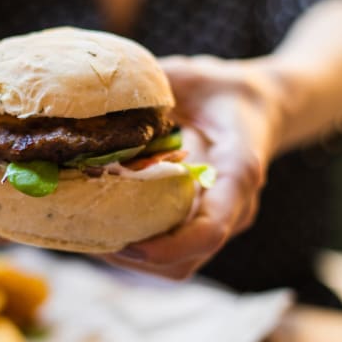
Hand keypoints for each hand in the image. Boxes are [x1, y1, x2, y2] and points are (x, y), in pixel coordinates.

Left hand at [103, 55, 283, 279]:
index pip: (210, 228)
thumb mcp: (190, 76)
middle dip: (133, 259)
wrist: (256, 107)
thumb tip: (93, 91)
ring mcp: (219, 222)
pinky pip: (172, 254)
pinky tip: (101, 224)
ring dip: (129, 259)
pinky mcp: (201, 225)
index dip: (168, 247)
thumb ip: (150, 86)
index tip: (126, 244)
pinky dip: (136, 247)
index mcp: (238, 171)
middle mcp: (234, 208)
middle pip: (186, 261)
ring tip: (85, 233)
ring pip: (176, 265)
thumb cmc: (220, 90)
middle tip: (85, 235)